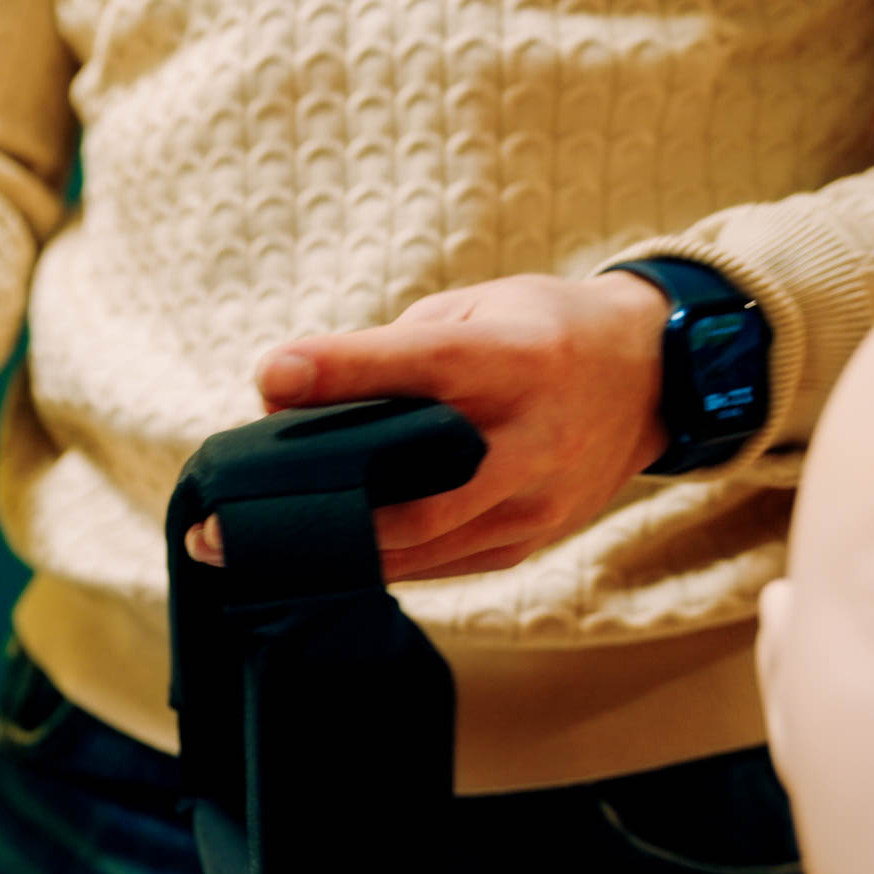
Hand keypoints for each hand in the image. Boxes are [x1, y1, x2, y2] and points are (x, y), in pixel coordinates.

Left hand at [184, 273, 672, 580]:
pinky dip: (374, 559)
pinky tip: (317, 554)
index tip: (269, 376)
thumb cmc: (539, 330)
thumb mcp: (475, 309)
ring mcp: (534, 504)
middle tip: (220, 528)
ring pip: (416, 546)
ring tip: (247, 550)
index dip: (342, 370)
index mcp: (518, 359)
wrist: (653, 378)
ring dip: (327, 552)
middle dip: (311, 516)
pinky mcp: (527, 542)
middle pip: (410, 495)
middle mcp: (530, 440)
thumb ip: (388, 351)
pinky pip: (436, 565)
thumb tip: (289, 393)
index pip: (420, 365)